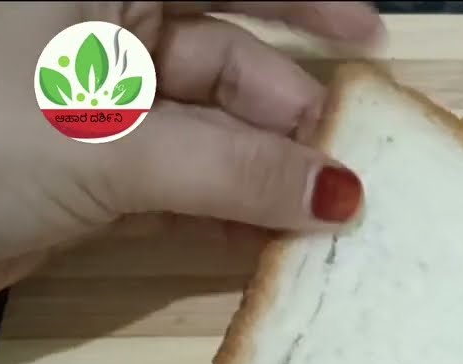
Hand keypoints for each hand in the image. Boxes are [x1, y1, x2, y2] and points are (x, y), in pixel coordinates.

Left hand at [0, 1, 385, 295]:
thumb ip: (235, 170)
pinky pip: (184, 182)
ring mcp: (96, 104)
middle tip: (351, 176)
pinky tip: (270, 241)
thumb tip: (341, 194)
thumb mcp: (108, 143)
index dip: (303, 1)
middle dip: (292, 119)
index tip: (372, 38)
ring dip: (265, 178)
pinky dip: (226, 212)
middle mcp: (102, 30)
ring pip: (212, 132)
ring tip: (322, 222)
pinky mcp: (90, 170)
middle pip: (230, 61)